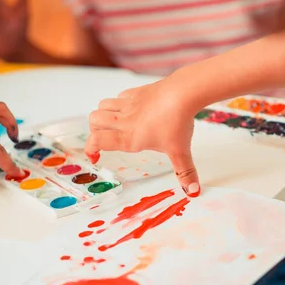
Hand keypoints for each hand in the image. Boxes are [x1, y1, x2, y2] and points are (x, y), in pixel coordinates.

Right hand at [86, 79, 200, 196]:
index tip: (96, 158)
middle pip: (94, 121)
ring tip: (116, 125)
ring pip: (102, 106)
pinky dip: (119, 103)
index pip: (97, 141)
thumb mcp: (181, 152)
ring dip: (103, 115)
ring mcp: (129, 104)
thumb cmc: (178, 123)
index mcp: (129, 138)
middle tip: (106, 140)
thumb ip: (185, 173)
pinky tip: (131, 110)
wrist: (183, 93)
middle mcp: (124, 120)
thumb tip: (193, 191)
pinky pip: (119, 96)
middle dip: (95, 132)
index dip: (90, 150)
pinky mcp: (137, 92)